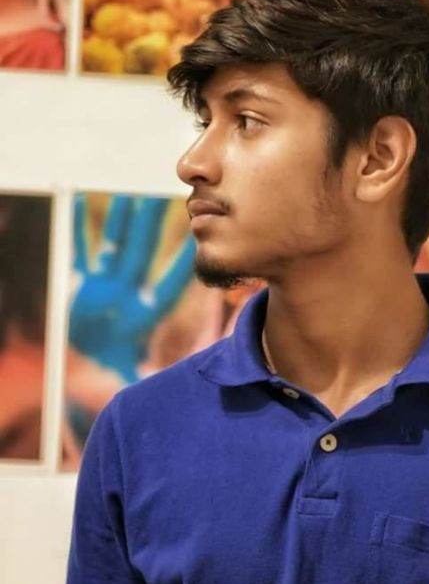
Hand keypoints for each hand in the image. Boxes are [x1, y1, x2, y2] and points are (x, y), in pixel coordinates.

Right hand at [69, 194, 195, 383]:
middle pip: (141, 253)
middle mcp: (125, 291)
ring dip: (119, 221)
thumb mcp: (122, 374)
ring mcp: (103, 283)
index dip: (178, 264)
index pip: (165, 285)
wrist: (88, 364)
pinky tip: (80, 204)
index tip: (197, 242)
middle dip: (152, 227)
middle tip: (166, 199)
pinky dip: (77, 229)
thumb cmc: (108, 370)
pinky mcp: (79, 282)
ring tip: (130, 196)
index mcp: (141, 313)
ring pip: (113, 245)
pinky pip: (78, 250)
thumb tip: (151, 387)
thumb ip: (136, 378)